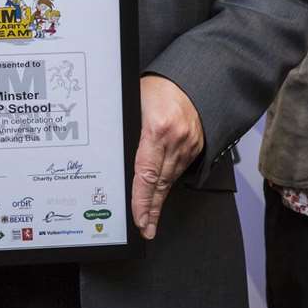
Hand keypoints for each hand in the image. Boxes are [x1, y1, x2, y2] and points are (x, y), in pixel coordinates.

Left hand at [132, 75, 205, 239]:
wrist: (193, 78)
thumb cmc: (160, 87)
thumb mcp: (134, 102)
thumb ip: (126, 129)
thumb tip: (111, 155)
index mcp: (157, 129)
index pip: (146, 174)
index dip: (142, 201)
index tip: (139, 219)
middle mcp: (176, 140)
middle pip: (160, 184)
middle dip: (152, 210)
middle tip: (146, 229)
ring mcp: (189, 144)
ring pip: (170, 179)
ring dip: (159, 199)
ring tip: (150, 218)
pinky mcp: (197, 146)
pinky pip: (179, 169)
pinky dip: (168, 182)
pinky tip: (160, 192)